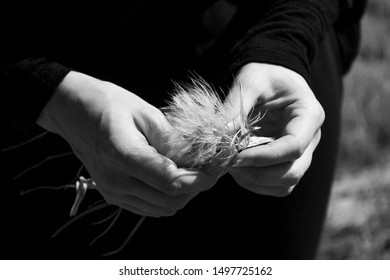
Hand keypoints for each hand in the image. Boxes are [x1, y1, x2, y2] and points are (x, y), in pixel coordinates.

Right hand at [37, 71, 216, 216]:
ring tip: (192, 173)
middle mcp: (116, 180)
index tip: (216, 169)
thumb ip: (172, 140)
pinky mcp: (112, 195)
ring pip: (162, 208)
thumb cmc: (110, 104)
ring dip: (182, 194)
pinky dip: (166, 198)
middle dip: (195, 188)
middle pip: (170, 201)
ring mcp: (112, 191)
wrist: (73, 112)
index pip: (172, 182)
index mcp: (124, 155)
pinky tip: (172, 178)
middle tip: (207, 169)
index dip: (201, 180)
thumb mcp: (145, 112)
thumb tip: (198, 158)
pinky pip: (149, 207)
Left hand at [226, 63, 323, 196]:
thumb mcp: (249, 82)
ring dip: (256, 181)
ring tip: (231, 166)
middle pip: (293, 172)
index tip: (235, 157)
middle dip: (258, 174)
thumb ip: (234, 108)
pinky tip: (239, 170)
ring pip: (286, 184)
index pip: (293, 147)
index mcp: (308, 115)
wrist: (271, 76)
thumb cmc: (263, 74)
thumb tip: (218, 138)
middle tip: (229, 163)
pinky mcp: (289, 161)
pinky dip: (257, 183)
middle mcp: (310, 138)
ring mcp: (302, 152)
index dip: (263, 157)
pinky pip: (278, 185)